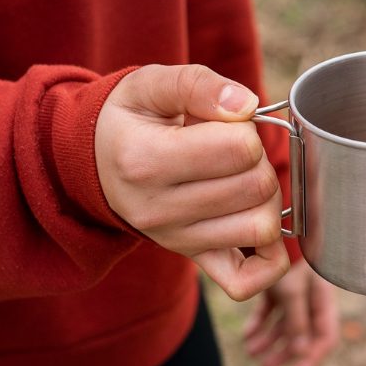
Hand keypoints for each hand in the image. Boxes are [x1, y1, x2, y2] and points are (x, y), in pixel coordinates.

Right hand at [95, 63, 288, 300]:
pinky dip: (269, 259)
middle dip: (259, 159)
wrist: (96, 161)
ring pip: (261, 227)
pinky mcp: (192, 258)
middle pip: (256, 187)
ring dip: (268, 197)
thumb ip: (198, 85)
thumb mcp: (151, 84)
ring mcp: (175, 240)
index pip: (239, 148)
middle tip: (233, 149)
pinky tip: (258, 224)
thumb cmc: (129, 119)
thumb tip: (246, 105)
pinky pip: (244, 282)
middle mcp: (157, 209)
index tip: (226, 123)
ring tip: (241, 179)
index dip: (246, 128)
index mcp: (145, 161)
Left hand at [241, 259, 340, 365]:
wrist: (272, 226)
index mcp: (324, 301)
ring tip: (251, 352)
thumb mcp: (293, 291)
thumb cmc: (289, 256)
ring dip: (269, 341)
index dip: (310, 361)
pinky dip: (260, 323)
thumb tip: (300, 352)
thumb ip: (297, 321)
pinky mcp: (278, 285)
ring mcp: (295, 292)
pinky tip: (247, 336)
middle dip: (283, 353)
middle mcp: (312, 298)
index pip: (324, 338)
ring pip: (284, 324)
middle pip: (301, 335)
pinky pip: (271, 311)